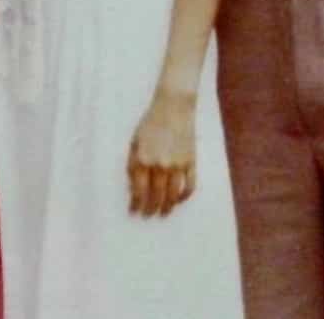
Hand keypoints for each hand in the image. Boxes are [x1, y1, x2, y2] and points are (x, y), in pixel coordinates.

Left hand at [128, 89, 196, 216]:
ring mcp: (177, 165)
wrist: (173, 107)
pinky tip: (179, 200)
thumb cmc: (150, 123)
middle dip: (150, 208)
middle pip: (155, 196)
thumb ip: (132, 164)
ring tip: (163, 213)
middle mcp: (159, 165)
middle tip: (148, 216)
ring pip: (172, 195)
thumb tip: (133, 187)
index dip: (136, 204)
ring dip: (167, 207)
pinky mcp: (190, 162)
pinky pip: (190, 186)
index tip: (134, 212)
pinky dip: (185, 196)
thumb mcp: (134, 141)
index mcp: (143, 159)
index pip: (139, 190)